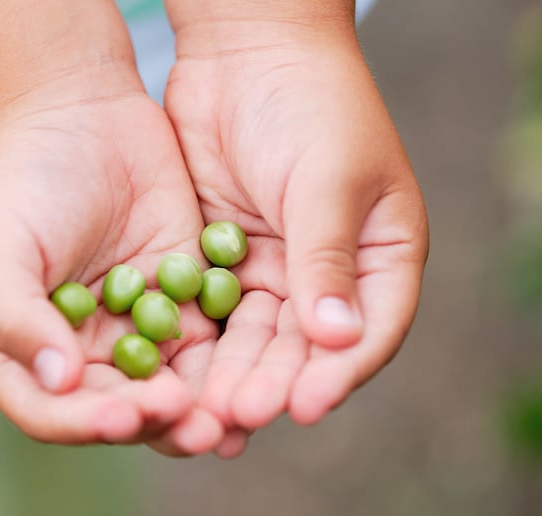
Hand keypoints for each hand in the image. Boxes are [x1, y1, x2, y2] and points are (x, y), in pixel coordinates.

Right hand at [0, 67, 223, 453]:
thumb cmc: (20, 180)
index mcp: (27, 346)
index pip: (51, 408)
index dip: (86, 422)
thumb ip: (17, 319)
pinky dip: (228, 359)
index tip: (125, 415)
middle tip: (194, 427)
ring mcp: (134, 321)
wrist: (76, 110)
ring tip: (230, 419)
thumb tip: (60, 381)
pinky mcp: (183, 292)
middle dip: (156, 422)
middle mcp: (82, 345)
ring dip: (200, 405)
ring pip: (170, 381)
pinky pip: (207, 335)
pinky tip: (253, 372)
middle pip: (119, 405)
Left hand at [164, 17, 428, 455]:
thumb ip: (327, 257)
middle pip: (306, 344)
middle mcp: (330, 270)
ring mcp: (276, 266)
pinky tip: (180, 375)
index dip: (339, 372)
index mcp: (381, 254)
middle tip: (238, 417)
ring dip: (233, 373)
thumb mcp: (326, 179)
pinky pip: (217, 312)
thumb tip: (340, 339)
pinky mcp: (227, 259)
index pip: (370, 328)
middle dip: (273, 381)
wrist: (246, 52)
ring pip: (257, 337)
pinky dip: (202, 342)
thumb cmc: (309, 103)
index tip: (304, 406)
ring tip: (205, 413)